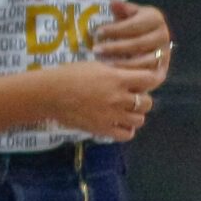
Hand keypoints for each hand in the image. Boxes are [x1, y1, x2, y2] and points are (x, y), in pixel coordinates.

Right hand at [40, 60, 162, 141]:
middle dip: (142, 99)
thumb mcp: (95, 66)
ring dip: (134, 115)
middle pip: (147, 103)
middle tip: (131, 97)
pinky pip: (126, 134)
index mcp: (117, 79)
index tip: (146, 80)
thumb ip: (116, 71)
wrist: (48, 94)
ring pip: (139, 120)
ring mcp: (112, 116)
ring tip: (123, 111)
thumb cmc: (69, 74)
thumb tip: (133, 74)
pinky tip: (118, 123)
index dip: (152, 80)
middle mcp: (118, 98)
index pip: (150, 80)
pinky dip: (126, 129)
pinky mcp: (103, 129)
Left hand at [92, 1, 172, 74]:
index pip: (133, 25)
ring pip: (144, 60)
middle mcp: (163, 35)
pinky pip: (147, 74)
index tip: (97, 32)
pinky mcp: (161, 69)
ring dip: (122, 63)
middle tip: (96, 49)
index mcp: (155, 18)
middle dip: (115, 47)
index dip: (115, 30)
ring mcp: (164, 53)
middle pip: (138, 43)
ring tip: (104, 62)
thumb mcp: (125, 15)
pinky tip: (115, 73)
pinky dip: (131, 74)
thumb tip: (114, 2)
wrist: (143, 44)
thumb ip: (121, 10)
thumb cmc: (129, 26)